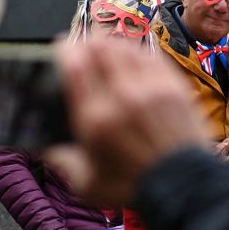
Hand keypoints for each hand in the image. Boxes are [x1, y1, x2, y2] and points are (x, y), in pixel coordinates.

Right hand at [52, 36, 210, 205]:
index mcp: (95, 119)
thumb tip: (44, 146)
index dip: (66, 49)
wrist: (184, 188)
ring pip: (127, 48)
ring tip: (107, 46)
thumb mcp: (87, 185)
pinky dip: (139, 51)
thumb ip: (63, 162)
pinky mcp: (174, 87)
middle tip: (85, 44)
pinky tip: (134, 55)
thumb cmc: (134, 188)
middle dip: (89, 41)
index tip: (62, 46)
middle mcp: (122, 97)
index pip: (75, 65)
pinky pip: (152, 56)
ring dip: (113, 43)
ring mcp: (151, 89)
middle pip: (100, 48)